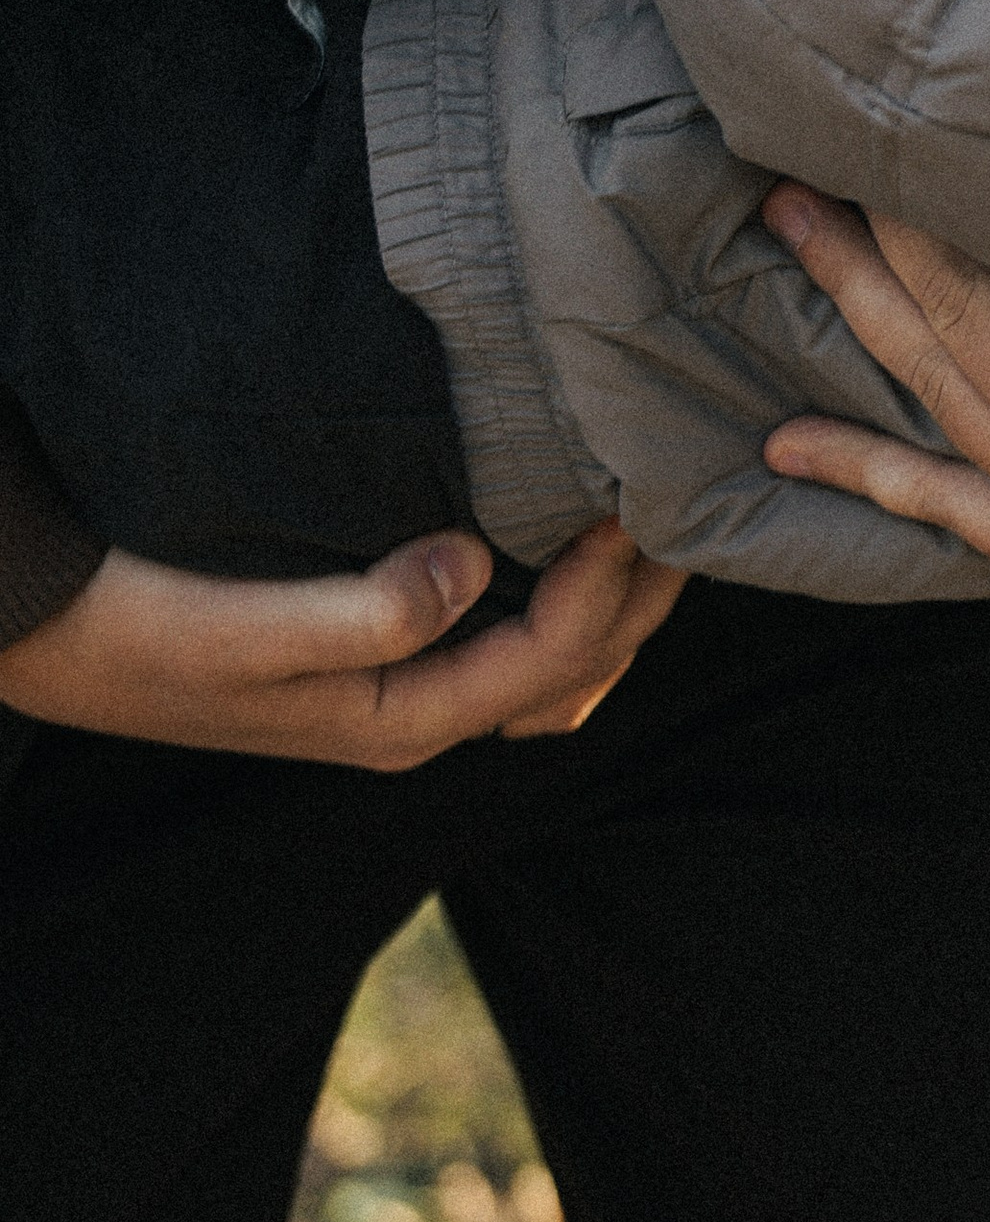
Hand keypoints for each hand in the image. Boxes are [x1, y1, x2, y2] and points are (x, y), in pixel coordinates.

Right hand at [0, 519, 684, 766]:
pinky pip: (503, 637)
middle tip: (693, 503)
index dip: (610, 587)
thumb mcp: (251, 629)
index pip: (550, 658)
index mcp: (400, 720)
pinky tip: (569, 531)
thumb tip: (478, 566)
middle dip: (642, 600)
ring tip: (655, 516)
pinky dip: (558, 594)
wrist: (51, 632)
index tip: (638, 501)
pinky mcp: (377, 651)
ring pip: (549, 661)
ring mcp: (398, 691)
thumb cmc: (144, 629)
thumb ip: (369, 610)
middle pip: (574, 671)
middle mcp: (414, 716)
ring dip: (612, 602)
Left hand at [760, 115, 989, 666]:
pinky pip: (940, 508)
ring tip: (786, 222)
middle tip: (797, 138)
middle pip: (949, 307)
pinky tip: (787, 443)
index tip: (907, 94)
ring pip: (930, 389)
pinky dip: (860, 471)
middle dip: (872, 221)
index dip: (958, 168)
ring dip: (849, 303)